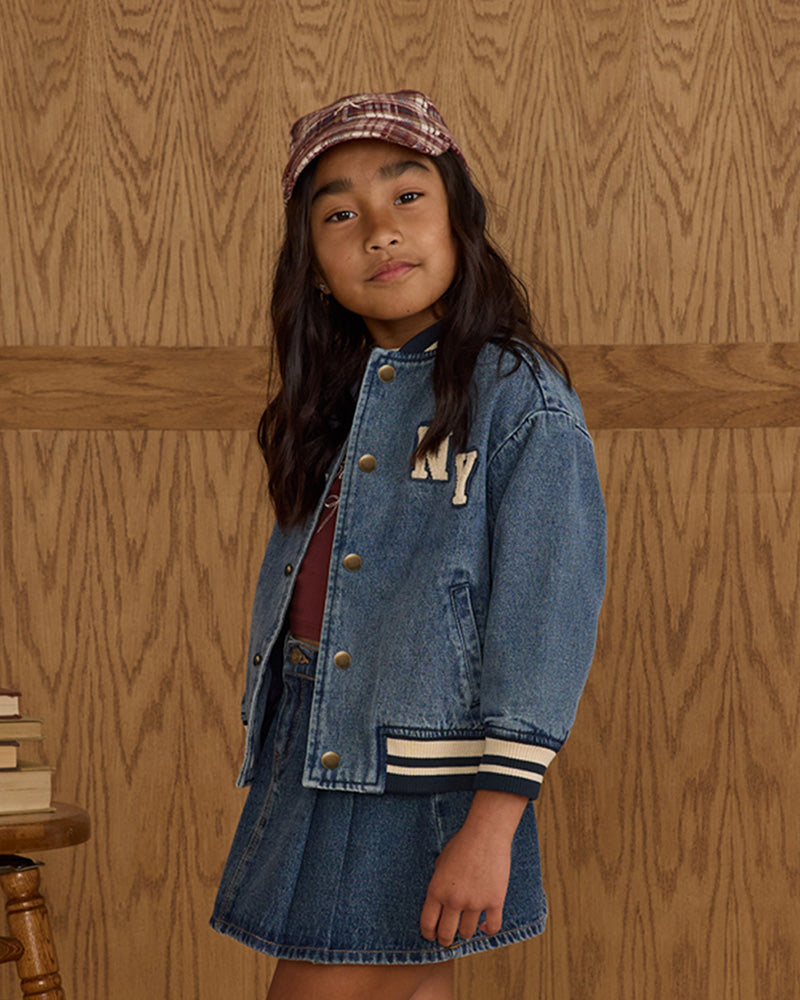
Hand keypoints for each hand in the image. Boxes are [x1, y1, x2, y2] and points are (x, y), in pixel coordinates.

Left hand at [419, 790, 526, 946]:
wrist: (485, 834)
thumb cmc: (462, 844)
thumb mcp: (440, 862)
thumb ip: (439, 885)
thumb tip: (440, 904)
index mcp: (436, 890)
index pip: (428, 924)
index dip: (428, 934)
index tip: (431, 936)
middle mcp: (454, 900)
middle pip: (446, 934)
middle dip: (444, 940)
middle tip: (446, 940)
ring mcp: (475, 903)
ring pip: (467, 933)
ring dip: (465, 933)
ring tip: (465, 928)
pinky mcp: (495, 901)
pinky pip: (492, 927)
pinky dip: (488, 930)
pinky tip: (485, 926)